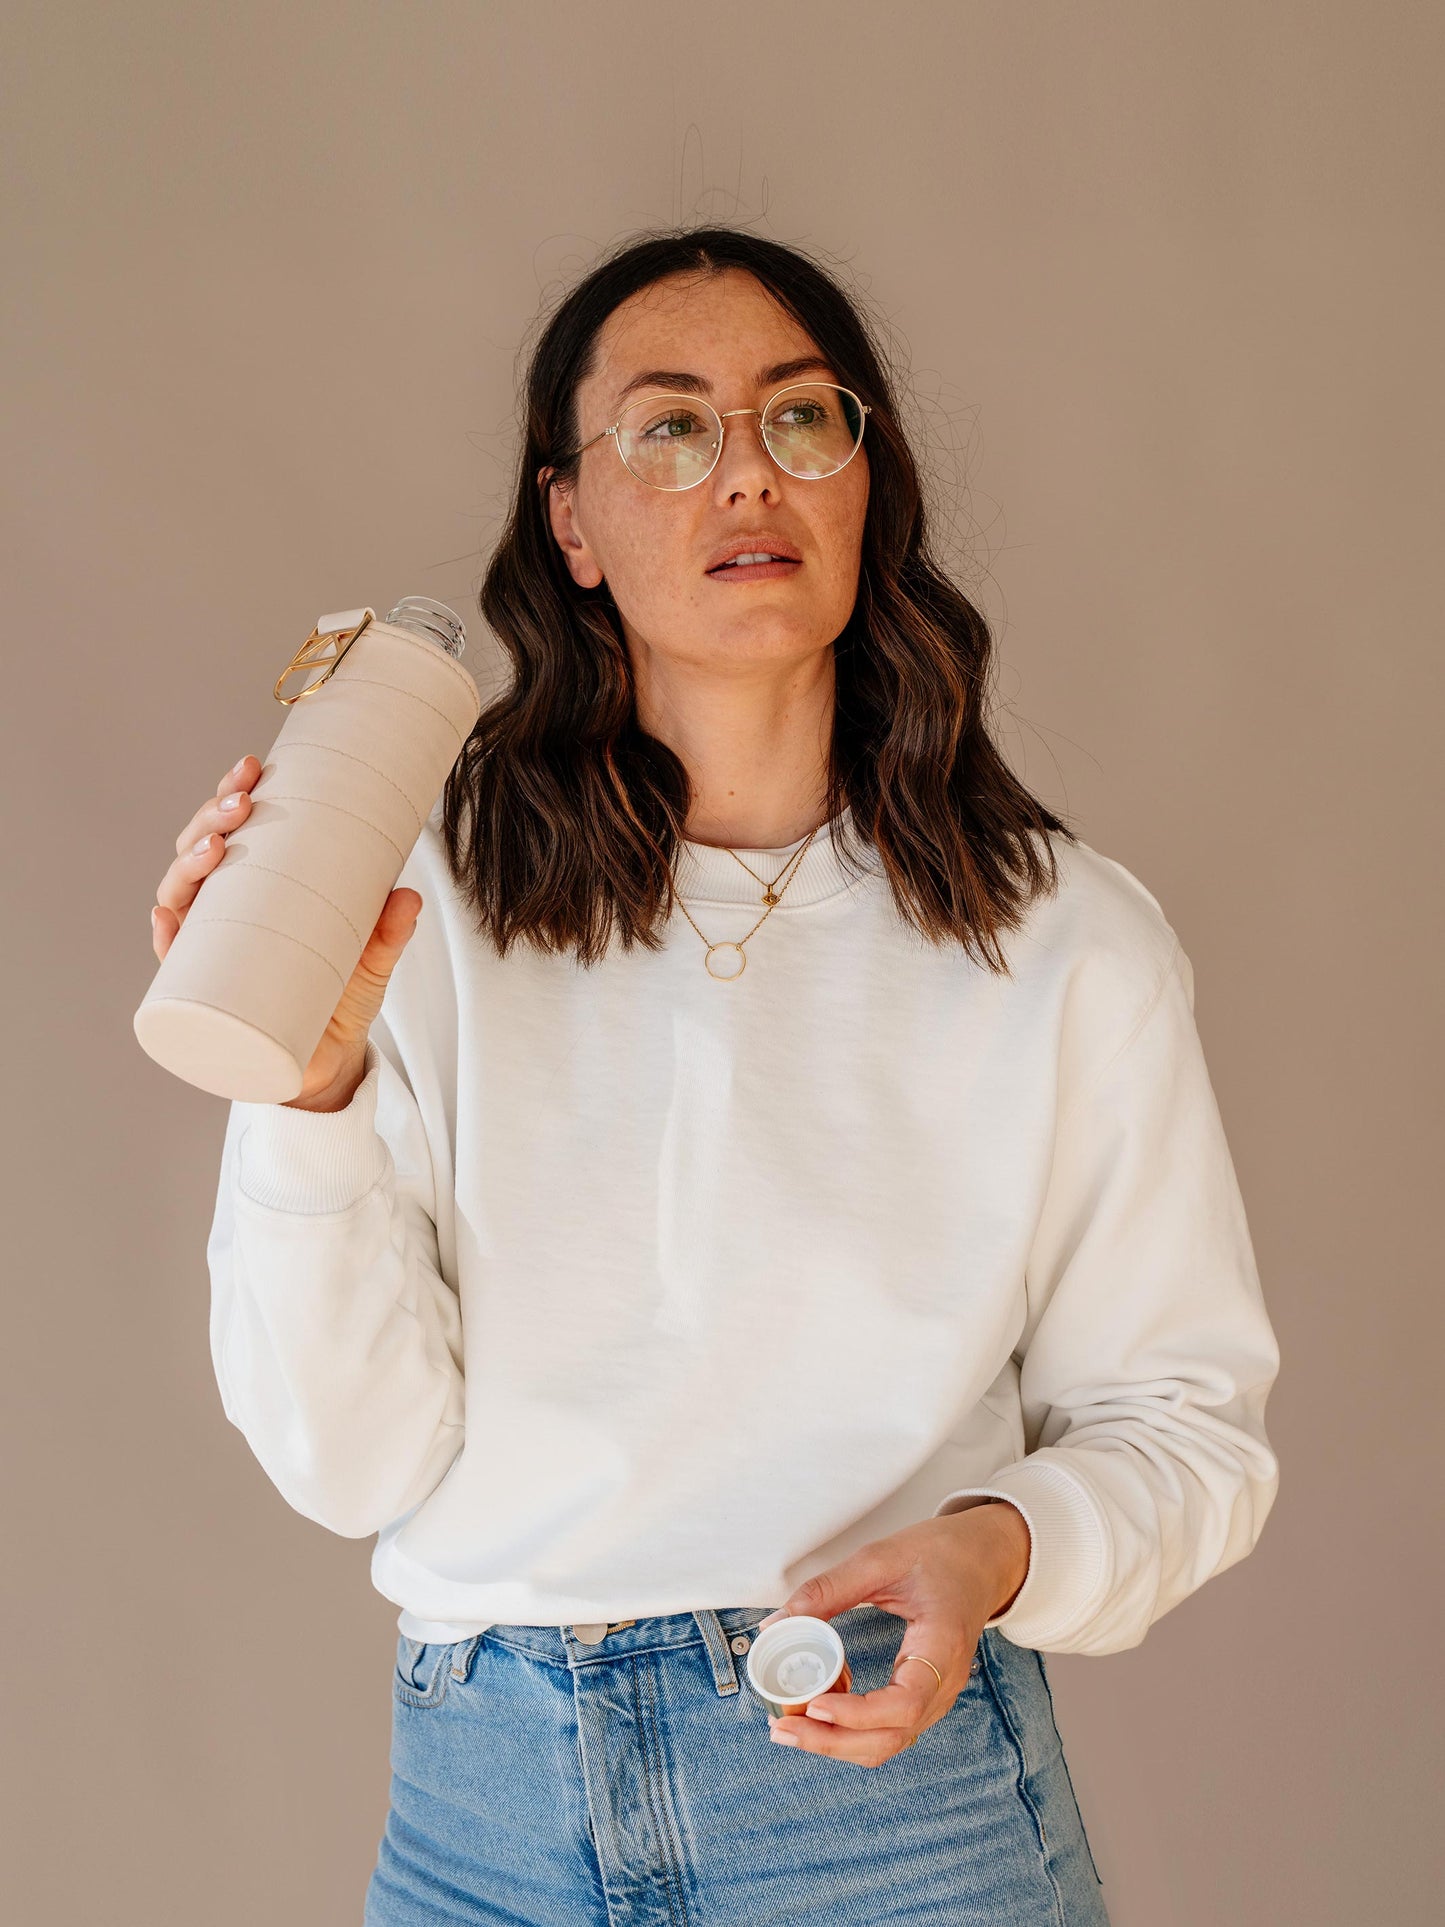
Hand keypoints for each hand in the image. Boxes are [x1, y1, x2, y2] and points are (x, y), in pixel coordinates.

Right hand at [150, 753, 423, 1109]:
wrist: (329, 1064)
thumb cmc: (342, 997)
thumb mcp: (374, 960)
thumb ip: (390, 931)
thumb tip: (409, 897)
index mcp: (257, 889)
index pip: (232, 830)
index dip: (232, 793)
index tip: (253, 766)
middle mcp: (225, 914)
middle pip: (199, 853)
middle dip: (210, 819)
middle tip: (240, 804)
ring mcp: (211, 950)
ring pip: (181, 897)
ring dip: (187, 865)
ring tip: (214, 848)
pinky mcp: (208, 994)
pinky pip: (175, 965)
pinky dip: (167, 939)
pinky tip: (169, 919)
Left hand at [760, 1500, 1031, 1767]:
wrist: (983, 1558)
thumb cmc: (941, 1554)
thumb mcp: (882, 1558)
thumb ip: (828, 1589)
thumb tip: (777, 1623)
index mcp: (943, 1646)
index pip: (905, 1703)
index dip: (857, 1714)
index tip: (815, 1706)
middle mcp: (945, 1682)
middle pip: (891, 1738)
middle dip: (833, 1743)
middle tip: (784, 1729)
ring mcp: (938, 1694)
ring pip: (889, 1741)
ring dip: (839, 1743)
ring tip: (791, 1726)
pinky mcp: (926, 1694)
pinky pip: (890, 1727)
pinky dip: (852, 1728)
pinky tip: (821, 1706)